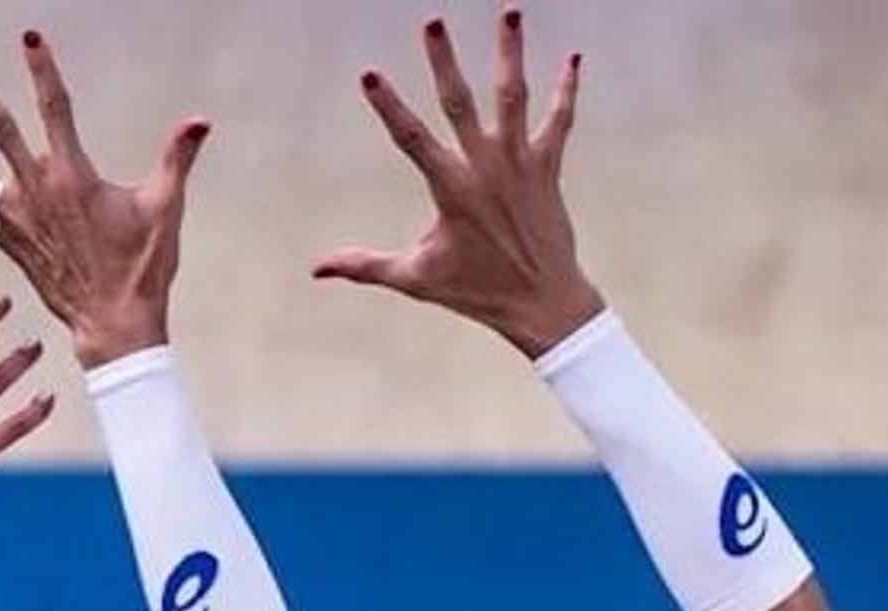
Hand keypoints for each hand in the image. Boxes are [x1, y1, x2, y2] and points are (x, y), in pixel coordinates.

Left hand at [0, 31, 209, 370]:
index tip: (29, 39)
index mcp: (72, 175)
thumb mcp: (164, 208)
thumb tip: (200, 122)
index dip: (43, 71)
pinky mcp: (6, 242)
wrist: (112, 322)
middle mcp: (36, 191)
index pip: (55, 108)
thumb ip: (178, 159)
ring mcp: (16, 217)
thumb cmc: (140, 268)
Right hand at [316, 11, 603, 358]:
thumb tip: (316, 269)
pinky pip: (560, 120)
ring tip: (509, 9)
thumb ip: (365, 266)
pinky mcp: (548, 167)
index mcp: (451, 190)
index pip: (411, 139)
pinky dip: (567, 89)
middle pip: (461, 102)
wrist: (543, 303)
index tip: (370, 74)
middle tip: (433, 22)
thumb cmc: (476, 293)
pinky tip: (571, 58)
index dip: (389, 106)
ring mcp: (521, 164)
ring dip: (510, 52)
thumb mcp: (415, 278)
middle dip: (444, 61)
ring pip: (514, 96)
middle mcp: (486, 169)